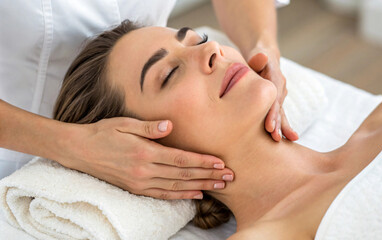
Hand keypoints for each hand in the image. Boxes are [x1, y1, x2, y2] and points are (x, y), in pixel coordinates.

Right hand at [57, 117, 233, 199]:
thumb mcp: (124, 123)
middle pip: (183, 174)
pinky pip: (163, 195)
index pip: (180, 159)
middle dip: (208, 175)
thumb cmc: (103, 133)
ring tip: (219, 186)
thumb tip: (169, 126)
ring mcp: (140, 182)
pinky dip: (180, 196)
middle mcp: (144, 170)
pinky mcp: (136, 189)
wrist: (79, 151)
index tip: (220, 162)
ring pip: (176, 186)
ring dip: (199, 186)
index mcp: (144, 152)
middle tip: (229, 177)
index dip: (202, 161)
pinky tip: (195, 195)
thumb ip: (148, 127)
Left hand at [247, 49, 297, 141]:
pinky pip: (280, 114)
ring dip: (281, 127)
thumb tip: (261, 57)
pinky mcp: (276, 101)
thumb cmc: (256, 57)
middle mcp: (280, 87)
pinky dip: (282, 126)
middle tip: (275, 138)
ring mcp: (279, 95)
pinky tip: (287, 139)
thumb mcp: (257, 54)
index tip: (269, 126)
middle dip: (277, 123)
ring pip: (281, 112)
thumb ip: (258, 57)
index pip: (274, 97)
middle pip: (279, 107)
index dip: (272, 112)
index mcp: (275, 76)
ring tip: (281, 140)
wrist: (264, 57)